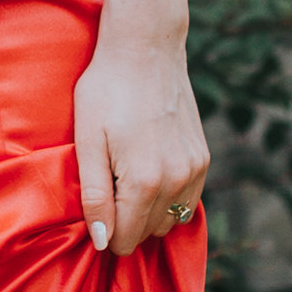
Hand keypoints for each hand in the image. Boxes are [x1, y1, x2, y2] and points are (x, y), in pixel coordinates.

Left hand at [73, 29, 206, 255]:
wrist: (145, 50)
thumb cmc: (106, 92)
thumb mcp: (88, 142)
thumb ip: (96, 197)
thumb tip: (103, 241)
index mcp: (144, 181)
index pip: (126, 238)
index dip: (106, 233)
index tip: (94, 210)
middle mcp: (177, 180)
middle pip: (149, 232)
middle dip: (126, 221)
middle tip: (107, 186)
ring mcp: (195, 169)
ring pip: (170, 220)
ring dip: (148, 212)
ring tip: (125, 178)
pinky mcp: (203, 157)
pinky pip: (187, 200)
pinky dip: (168, 198)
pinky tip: (148, 171)